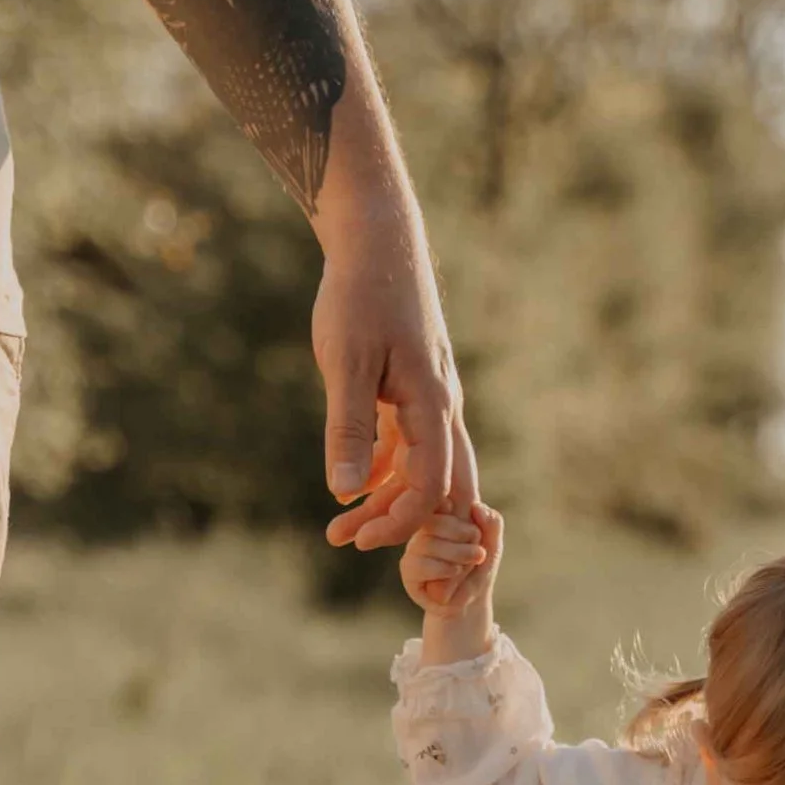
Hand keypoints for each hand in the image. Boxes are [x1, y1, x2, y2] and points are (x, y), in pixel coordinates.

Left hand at [314, 211, 472, 552]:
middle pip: (441, 488)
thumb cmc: (360, 297)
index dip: (398, 522)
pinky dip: (386, 469)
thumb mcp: (346, 363)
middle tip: (352, 541)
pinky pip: (410, 444)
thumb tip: (344, 489)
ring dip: (389, 499)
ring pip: (425, 467)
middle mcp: (443, 407)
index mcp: (432, 405)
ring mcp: (432, 398)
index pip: (431, 488)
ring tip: (341, 523)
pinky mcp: (415, 387)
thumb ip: (347, 428)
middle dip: (402, 523)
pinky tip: (353, 480)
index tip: (356, 539)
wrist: (377, 242)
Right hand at [402, 502, 502, 626]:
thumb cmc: (478, 567)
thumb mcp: (493, 543)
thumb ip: (492, 522)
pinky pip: (419, 565)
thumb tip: (476, 506)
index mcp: (442, 513)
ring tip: (470, 564)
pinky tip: (454, 573)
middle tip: (478, 552)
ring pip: (428, 543)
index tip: (476, 533)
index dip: (461, 516)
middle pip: (436, 521)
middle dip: (464, 535)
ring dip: (457, 555)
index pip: (442, 501)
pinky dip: (443, 570)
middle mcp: (424, 527)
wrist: (472, 599)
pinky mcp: (408, 570)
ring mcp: (414, 547)